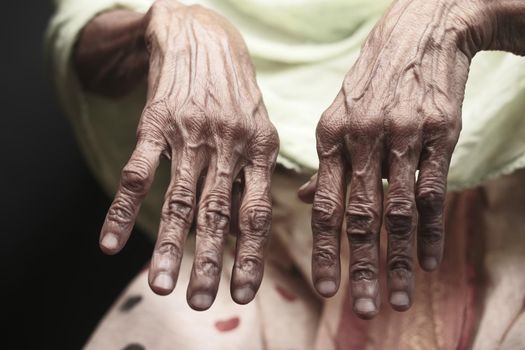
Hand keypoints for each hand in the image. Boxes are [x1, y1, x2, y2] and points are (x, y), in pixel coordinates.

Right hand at [97, 1, 278, 309]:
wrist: (201, 36)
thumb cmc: (235, 92)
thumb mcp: (261, 126)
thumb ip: (258, 174)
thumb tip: (249, 228)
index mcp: (260, 149)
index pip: (256, 212)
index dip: (249, 255)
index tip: (243, 293)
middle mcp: (228, 143)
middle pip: (216, 213)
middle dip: (208, 261)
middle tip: (200, 302)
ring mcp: (191, 133)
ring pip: (178, 199)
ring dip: (169, 245)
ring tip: (162, 285)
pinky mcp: (156, 122)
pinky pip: (138, 173)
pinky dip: (123, 210)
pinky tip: (111, 242)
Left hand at [304, 0, 500, 317]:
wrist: (419, 33)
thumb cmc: (372, 84)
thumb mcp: (338, 116)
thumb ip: (326, 163)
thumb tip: (308, 200)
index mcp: (329, 136)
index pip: (325, 204)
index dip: (325, 249)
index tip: (325, 288)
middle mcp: (361, 138)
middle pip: (360, 215)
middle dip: (360, 266)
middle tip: (363, 308)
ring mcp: (402, 135)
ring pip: (398, 210)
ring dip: (399, 259)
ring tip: (400, 298)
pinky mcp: (439, 132)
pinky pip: (433, 190)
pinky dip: (431, 230)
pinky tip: (430, 261)